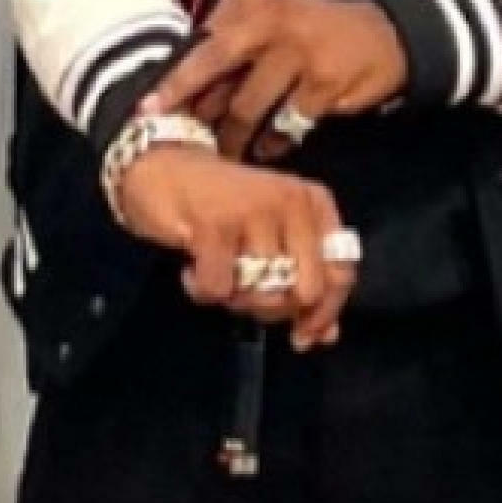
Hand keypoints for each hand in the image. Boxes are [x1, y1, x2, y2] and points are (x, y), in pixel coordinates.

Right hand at [114, 148, 358, 348]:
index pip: (341, 272)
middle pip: (306, 290)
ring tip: (217, 276)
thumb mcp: (271, 237)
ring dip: (234, 300)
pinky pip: (219, 290)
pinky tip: (192, 270)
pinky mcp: (215, 226)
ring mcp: (254, 211)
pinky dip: (202, 291)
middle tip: (245, 297)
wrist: (160, 167)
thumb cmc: (220, 206)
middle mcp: (291, 201)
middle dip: (275, 309)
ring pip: (263, 295)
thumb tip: (326, 335)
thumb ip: (302, 281)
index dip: (324, 313)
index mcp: (313, 202)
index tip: (302, 336)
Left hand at [143, 0, 408, 160]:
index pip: (201, 42)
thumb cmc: (313, 35)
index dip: (174, 81)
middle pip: (213, 65)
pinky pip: (283, 125)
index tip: (147, 109)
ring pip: (246, 106)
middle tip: (170, 138)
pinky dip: (272, 143)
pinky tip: (268, 149)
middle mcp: (271, 17)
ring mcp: (298, 49)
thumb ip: (230, 47)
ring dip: (232, 137)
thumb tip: (182, 92)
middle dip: (187, 106)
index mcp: (250, 0)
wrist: (385, 36)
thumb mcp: (270, 22)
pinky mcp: (322, 82)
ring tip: (225, 153)